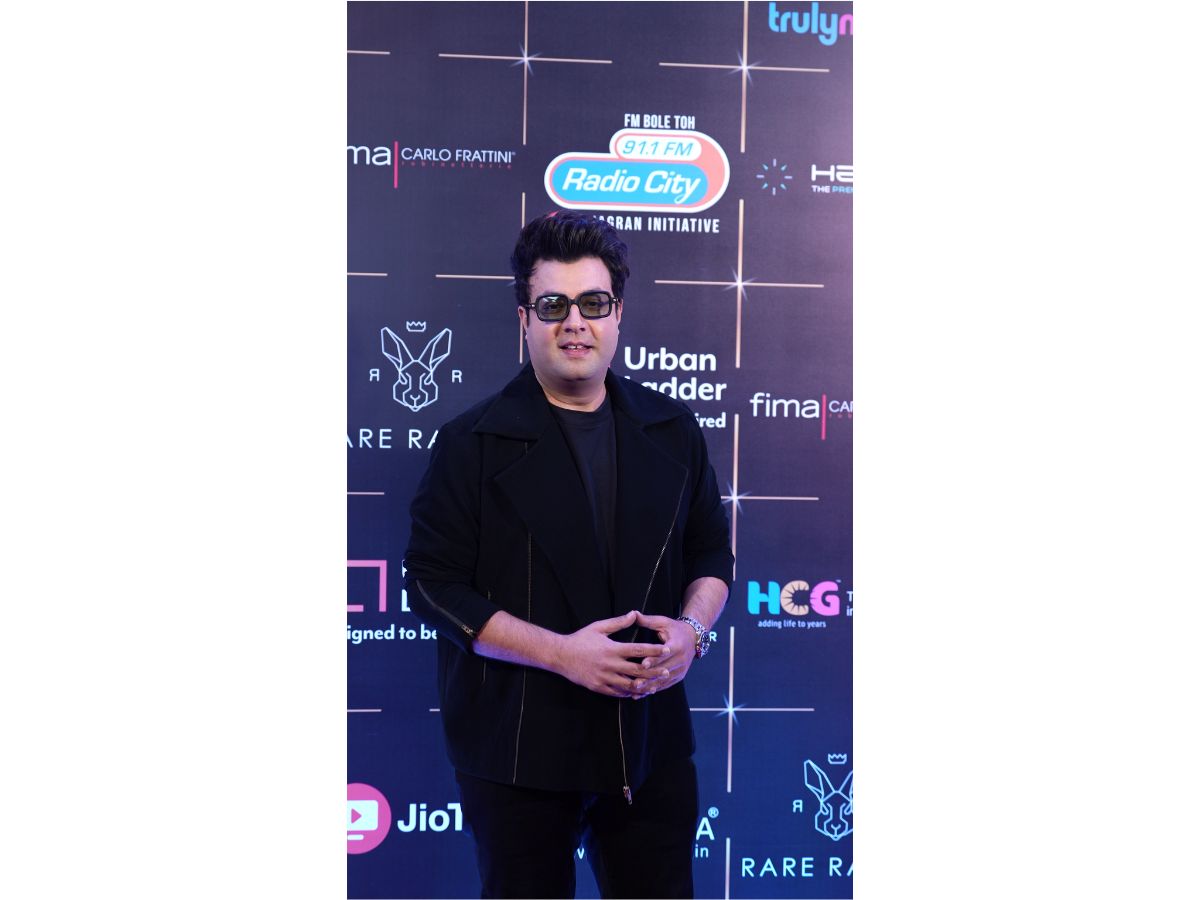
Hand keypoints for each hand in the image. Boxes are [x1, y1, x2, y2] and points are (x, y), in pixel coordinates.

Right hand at [553, 610, 671, 697]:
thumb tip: (634, 614)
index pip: (638, 650)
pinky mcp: (598, 687)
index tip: (666, 650)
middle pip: (638, 670)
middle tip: (667, 671)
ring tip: (655, 686)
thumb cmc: (580, 639)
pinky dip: (629, 693)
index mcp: (612, 649)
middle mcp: (610, 665)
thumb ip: (618, 623)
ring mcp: (604, 678)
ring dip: (644, 686)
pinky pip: (617, 693)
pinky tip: (637, 692)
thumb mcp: (598, 627)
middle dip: (654, 672)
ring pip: (629, 685)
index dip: (654, 650)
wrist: (560, 656)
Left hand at [628, 612, 698, 695]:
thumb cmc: (674, 629)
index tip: (642, 663)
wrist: (693, 638)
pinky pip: (665, 685)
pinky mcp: (679, 677)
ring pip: (663, 680)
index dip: (654, 659)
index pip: (665, 654)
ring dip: (649, 686)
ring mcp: (681, 670)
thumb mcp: (663, 622)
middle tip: (634, 682)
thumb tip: (634, 614)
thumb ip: (648, 621)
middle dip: (649, 677)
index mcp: (677, 645)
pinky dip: (653, 690)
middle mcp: (681, 660)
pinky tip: (641, 694)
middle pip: (663, 670)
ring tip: (635, 691)